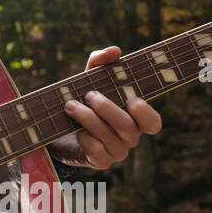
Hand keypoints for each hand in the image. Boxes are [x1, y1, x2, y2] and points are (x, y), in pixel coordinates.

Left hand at [55, 45, 161, 169]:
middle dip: (107, 109)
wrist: (58, 128)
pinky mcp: (100, 162)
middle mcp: (129, 137)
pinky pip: (96, 150)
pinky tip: (75, 130)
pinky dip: (84, 137)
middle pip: (128, 127)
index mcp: (134, 118)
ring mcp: (116, 151)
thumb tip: (114, 50)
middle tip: (89, 95)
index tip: (132, 101)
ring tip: (70, 106)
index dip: (147, 114)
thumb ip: (100, 63)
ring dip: (88, 119)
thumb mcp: (89, 79)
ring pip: (110, 138)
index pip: (153, 123)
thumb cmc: (83, 101)